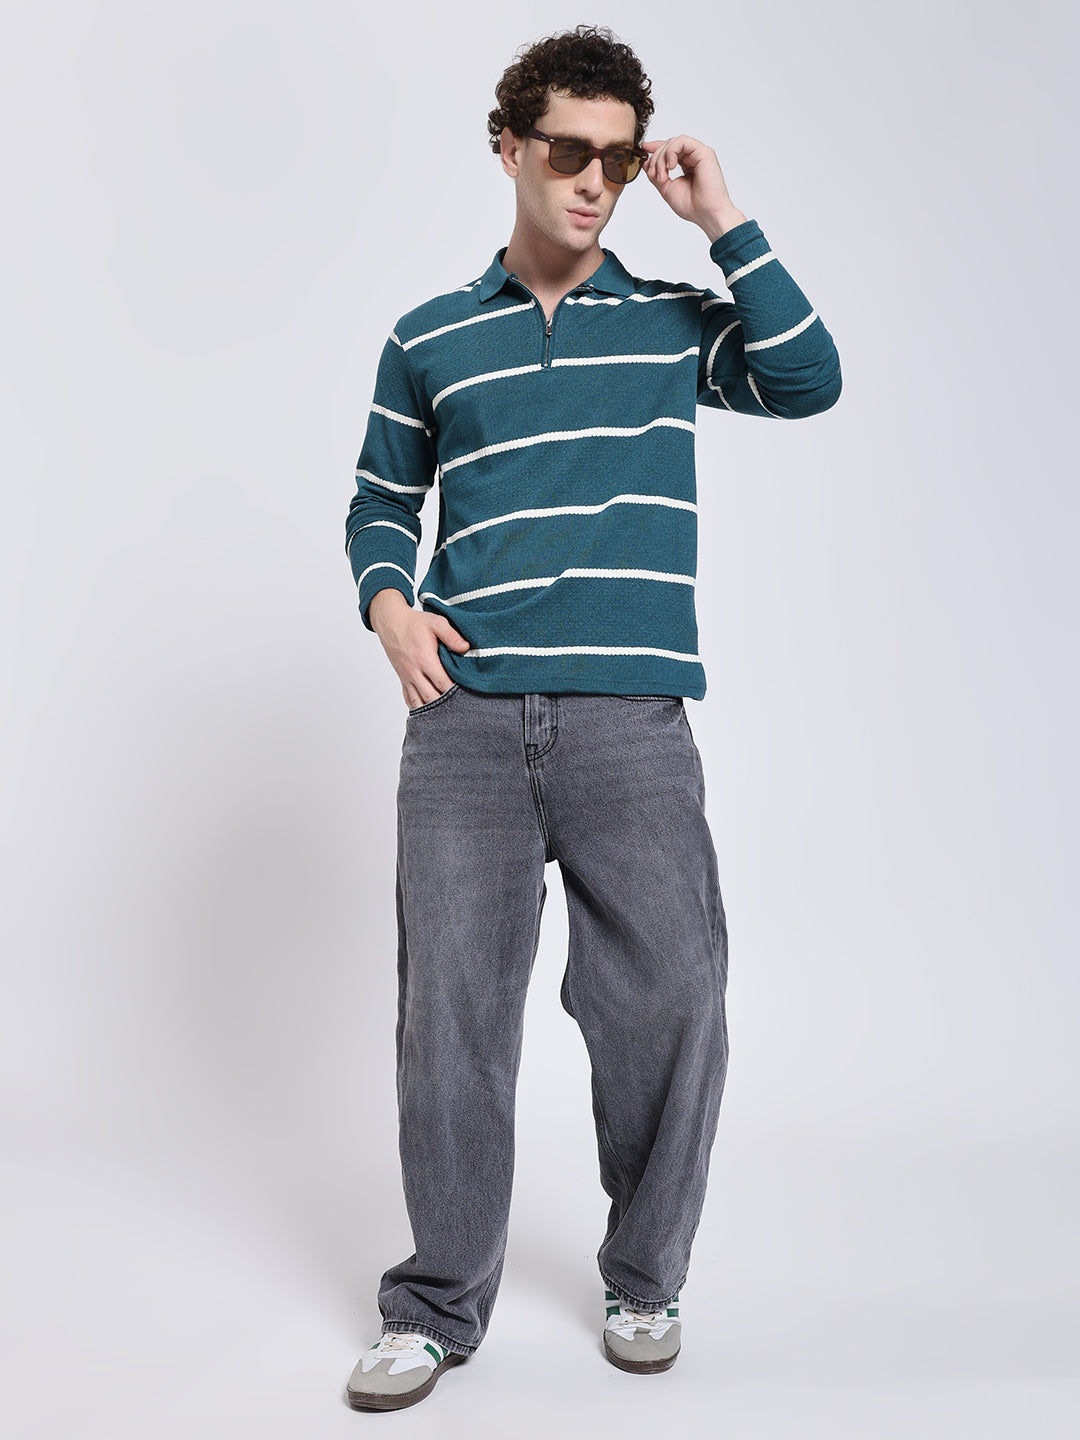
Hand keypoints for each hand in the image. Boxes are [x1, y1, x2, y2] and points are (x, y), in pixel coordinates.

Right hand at [368, 588, 471, 708]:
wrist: (391, 622)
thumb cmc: (414, 623)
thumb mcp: (436, 623)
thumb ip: (452, 636)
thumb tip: (466, 648)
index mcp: (425, 660)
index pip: (442, 683)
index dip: (454, 692)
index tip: (466, 695)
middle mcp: (414, 672)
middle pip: (431, 697)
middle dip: (445, 705)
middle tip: (459, 708)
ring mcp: (407, 677)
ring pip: (418, 701)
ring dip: (431, 710)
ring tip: (445, 715)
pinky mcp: (402, 678)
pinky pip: (408, 698)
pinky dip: (417, 707)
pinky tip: (427, 712)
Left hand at [641, 135, 746, 242]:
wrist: (707, 214)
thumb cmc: (692, 206)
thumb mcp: (667, 189)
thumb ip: (656, 175)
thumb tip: (645, 162)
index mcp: (687, 166)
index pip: (670, 150)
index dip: (655, 148)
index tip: (643, 150)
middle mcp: (693, 158)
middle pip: (669, 145)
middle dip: (656, 158)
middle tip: (653, 175)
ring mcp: (699, 154)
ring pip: (674, 142)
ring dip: (662, 157)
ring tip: (662, 175)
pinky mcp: (704, 153)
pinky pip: (682, 141)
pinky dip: (671, 151)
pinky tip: (670, 166)